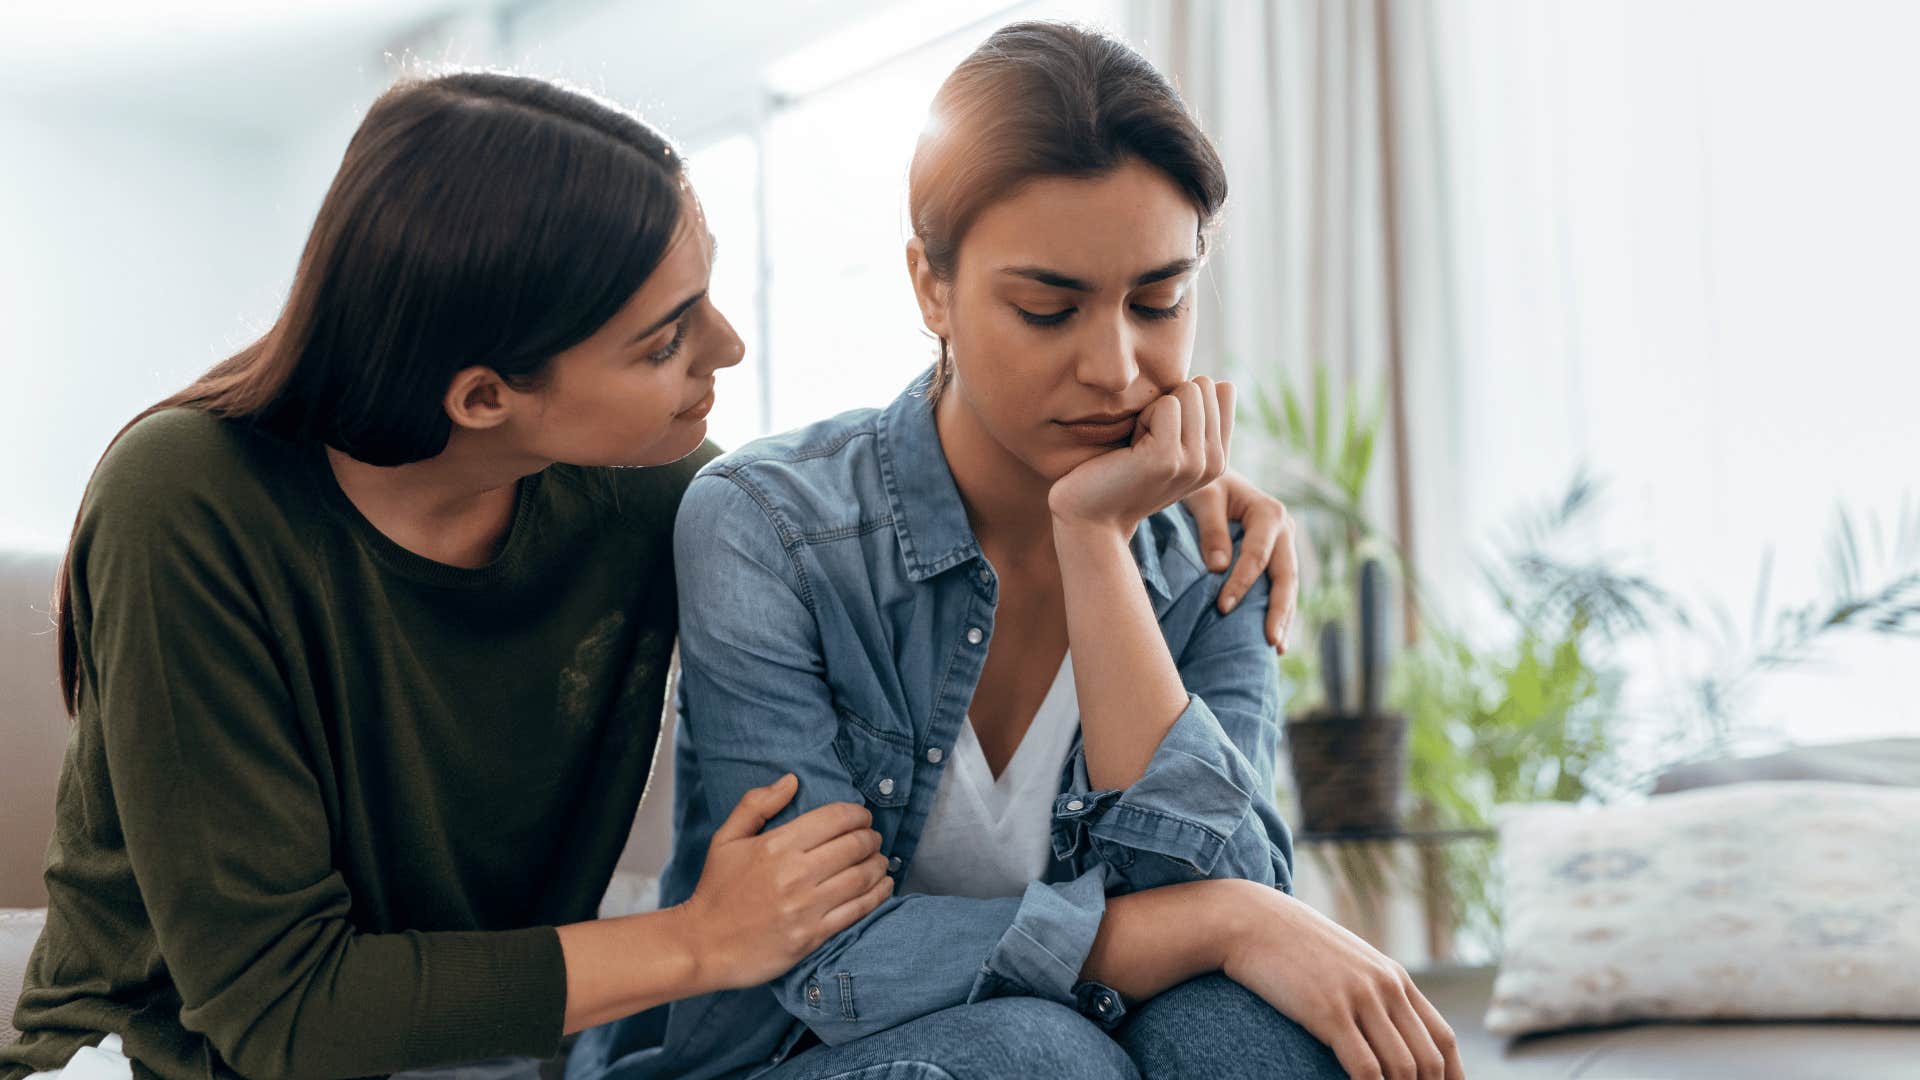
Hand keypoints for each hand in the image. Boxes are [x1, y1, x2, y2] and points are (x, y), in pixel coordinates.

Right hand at [678, 774, 892, 989]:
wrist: (703, 946)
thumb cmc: (716, 891)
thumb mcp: (726, 839)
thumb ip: (757, 804)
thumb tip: (792, 780)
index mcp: (777, 845)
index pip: (835, 819)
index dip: (857, 814)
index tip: (862, 816)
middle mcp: (796, 874)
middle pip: (854, 846)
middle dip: (871, 837)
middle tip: (873, 838)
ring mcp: (806, 907)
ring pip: (862, 877)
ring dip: (879, 864)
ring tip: (880, 860)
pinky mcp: (813, 936)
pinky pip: (858, 911)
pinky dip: (878, 895)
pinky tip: (884, 886)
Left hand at [1047, 377, 1232, 535]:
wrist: (1091, 518)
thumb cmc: (1121, 473)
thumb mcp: (1170, 444)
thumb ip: (1197, 418)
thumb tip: (1218, 382)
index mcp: (1219, 457)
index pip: (1222, 390)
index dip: (1182, 399)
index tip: (1162, 433)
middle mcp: (1215, 463)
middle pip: (1202, 386)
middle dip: (1166, 404)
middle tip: (1146, 441)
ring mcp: (1195, 462)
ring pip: (1187, 391)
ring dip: (1153, 411)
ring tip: (1138, 447)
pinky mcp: (1169, 458)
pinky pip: (1166, 404)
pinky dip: (1141, 419)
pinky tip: (1131, 451)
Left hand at [1180, 470, 1300, 650]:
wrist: (1215, 478)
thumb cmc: (1205, 486)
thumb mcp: (1204, 497)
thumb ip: (1211, 530)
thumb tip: (1218, 569)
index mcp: (1270, 513)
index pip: (1257, 556)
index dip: (1241, 584)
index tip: (1223, 608)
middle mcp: (1285, 529)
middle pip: (1286, 576)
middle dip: (1279, 611)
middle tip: (1270, 641)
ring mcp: (1285, 545)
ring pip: (1289, 586)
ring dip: (1284, 617)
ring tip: (1277, 648)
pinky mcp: (1278, 557)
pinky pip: (1281, 587)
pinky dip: (1280, 611)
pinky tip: (1276, 637)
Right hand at [1220, 884, 1461, 1079]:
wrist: (1252, 921)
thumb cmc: (1293, 946)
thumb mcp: (1345, 962)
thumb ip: (1371, 989)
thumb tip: (1386, 1027)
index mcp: (1394, 977)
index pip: (1442, 1038)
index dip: (1452, 1076)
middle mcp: (1385, 987)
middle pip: (1428, 1059)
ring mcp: (1359, 998)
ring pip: (1402, 1068)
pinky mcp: (1329, 1012)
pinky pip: (1364, 1068)